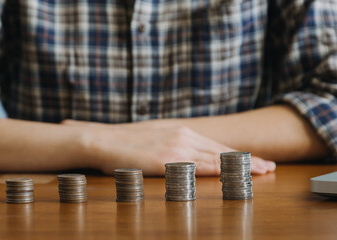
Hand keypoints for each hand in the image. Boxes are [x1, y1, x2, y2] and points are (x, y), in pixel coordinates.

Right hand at [62, 120, 275, 175]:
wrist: (102, 140)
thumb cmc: (125, 142)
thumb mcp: (154, 137)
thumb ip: (172, 143)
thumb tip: (184, 153)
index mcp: (181, 131)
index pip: (215, 145)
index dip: (237, 154)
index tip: (255, 159)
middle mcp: (183, 136)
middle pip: (222, 150)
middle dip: (248, 160)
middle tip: (268, 167)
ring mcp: (176, 147)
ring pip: (216, 158)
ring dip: (241, 166)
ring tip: (261, 172)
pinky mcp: (166, 160)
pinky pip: (198, 167)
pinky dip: (219, 172)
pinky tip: (233, 176)